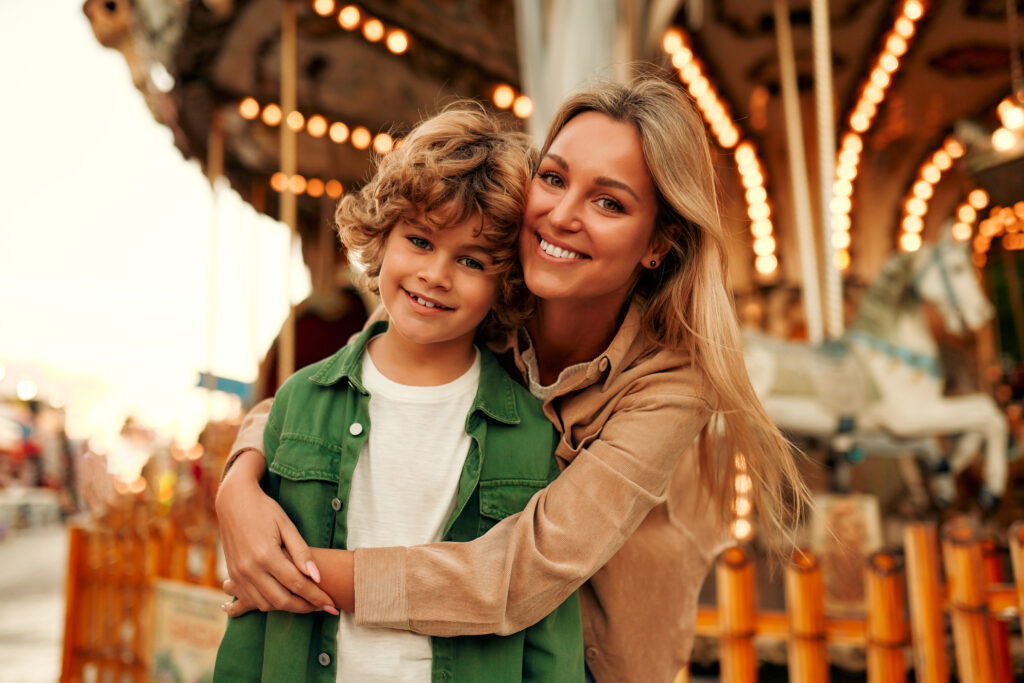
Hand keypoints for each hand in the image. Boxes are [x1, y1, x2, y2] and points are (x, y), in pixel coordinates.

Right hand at [216, 450, 335, 613]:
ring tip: (306, 603)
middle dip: (305, 607)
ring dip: (287, 607)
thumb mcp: (287, 526)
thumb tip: (317, 577)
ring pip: (265, 604)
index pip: (297, 584)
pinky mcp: (232, 575)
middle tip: (322, 607)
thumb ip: (302, 552)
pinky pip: (251, 598)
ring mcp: (238, 574)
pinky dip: (269, 603)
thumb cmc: (264, 510)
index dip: (316, 597)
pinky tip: (284, 597)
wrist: (234, 501)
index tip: (331, 605)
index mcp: (266, 555)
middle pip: (281, 600)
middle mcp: (249, 569)